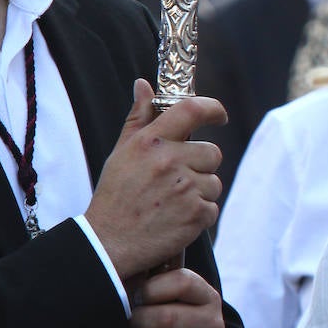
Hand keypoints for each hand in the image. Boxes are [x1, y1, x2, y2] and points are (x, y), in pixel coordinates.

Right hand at [85, 79, 226, 278]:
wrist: (108, 243)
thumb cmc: (115, 196)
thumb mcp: (121, 153)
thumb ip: (138, 118)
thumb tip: (144, 84)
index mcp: (150, 142)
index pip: (192, 110)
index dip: (213, 109)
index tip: (220, 116)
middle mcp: (169, 161)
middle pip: (212, 152)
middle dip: (200, 165)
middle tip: (175, 180)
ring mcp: (185, 188)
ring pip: (214, 181)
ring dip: (199, 192)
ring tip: (170, 202)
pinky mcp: (196, 214)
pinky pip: (212, 207)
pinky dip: (199, 214)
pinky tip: (175, 219)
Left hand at [127, 267, 224, 327]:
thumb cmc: (169, 325)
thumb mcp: (169, 302)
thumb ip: (150, 285)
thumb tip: (116, 270)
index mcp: (207, 297)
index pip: (182, 282)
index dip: (151, 289)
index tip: (137, 297)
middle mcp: (214, 323)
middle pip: (167, 317)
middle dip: (138, 323)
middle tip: (129, 325)